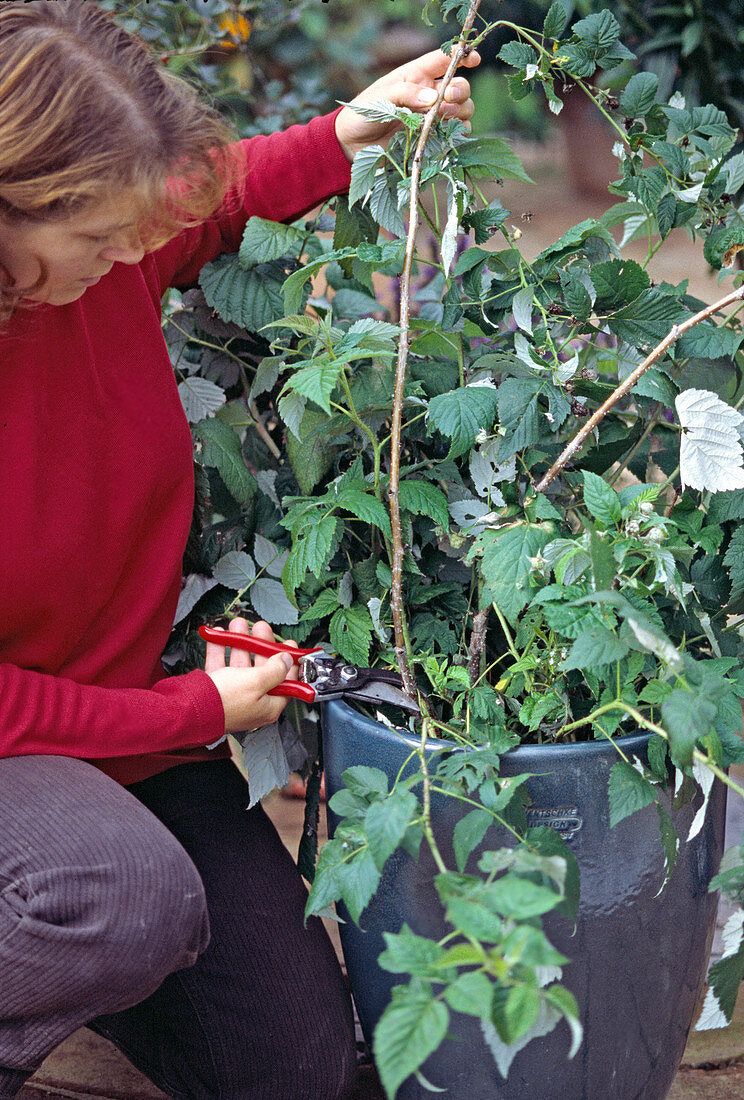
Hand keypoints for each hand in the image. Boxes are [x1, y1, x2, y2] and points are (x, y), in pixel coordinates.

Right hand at [204, 617, 298, 734]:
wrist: (187, 710)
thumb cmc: (224, 702)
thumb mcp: (256, 682)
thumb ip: (275, 669)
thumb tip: (287, 660)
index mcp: (268, 705)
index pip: (286, 682)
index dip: (289, 663)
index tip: (290, 646)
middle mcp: (252, 700)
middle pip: (262, 668)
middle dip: (261, 644)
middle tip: (261, 628)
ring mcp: (233, 694)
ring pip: (240, 663)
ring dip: (239, 641)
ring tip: (238, 624)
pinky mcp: (215, 688)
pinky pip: (220, 664)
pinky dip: (219, 649)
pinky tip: (219, 634)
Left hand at [335, 47, 479, 162]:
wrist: (353, 145)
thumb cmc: (363, 114)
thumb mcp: (381, 98)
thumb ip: (406, 94)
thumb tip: (434, 97)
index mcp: (416, 75)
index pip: (444, 60)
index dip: (461, 56)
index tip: (473, 59)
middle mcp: (428, 93)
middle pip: (460, 86)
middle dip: (460, 90)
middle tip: (447, 100)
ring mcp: (432, 115)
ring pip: (463, 108)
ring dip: (461, 111)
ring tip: (445, 118)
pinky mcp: (432, 136)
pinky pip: (457, 132)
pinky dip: (460, 132)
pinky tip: (451, 133)